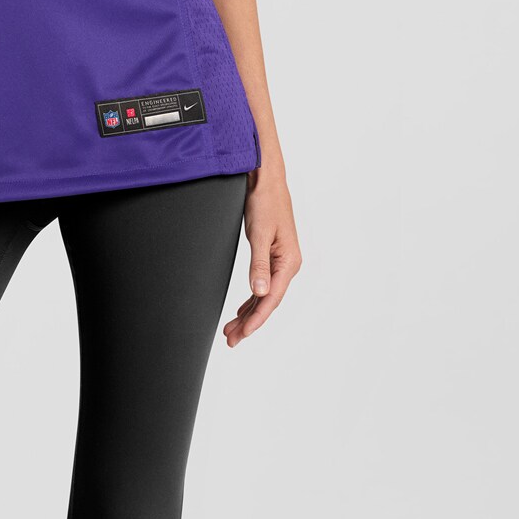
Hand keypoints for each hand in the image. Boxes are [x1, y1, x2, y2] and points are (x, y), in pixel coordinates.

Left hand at [223, 165, 299, 345]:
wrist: (266, 179)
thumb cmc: (265, 202)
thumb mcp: (260, 234)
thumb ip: (259, 265)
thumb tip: (259, 292)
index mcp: (288, 262)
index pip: (271, 299)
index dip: (256, 319)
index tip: (242, 334)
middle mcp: (288, 265)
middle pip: (268, 302)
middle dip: (249, 322)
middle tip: (230, 340)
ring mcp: (281, 261)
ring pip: (264, 295)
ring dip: (249, 313)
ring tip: (232, 330)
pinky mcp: (272, 256)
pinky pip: (263, 285)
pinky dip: (252, 300)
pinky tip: (242, 310)